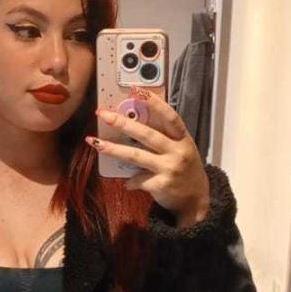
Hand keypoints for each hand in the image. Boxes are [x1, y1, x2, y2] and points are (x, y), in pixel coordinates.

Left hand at [88, 87, 209, 225]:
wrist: (196, 201)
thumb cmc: (184, 170)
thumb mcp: (181, 150)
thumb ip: (163, 138)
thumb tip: (133, 123)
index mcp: (183, 139)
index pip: (170, 117)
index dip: (155, 103)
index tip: (136, 91)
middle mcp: (177, 152)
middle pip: (146, 134)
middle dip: (122, 123)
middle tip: (102, 114)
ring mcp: (169, 169)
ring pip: (135, 156)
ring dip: (113, 149)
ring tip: (94, 143)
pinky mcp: (161, 185)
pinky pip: (137, 180)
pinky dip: (130, 182)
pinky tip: (128, 184)